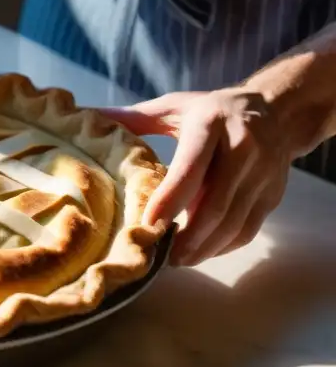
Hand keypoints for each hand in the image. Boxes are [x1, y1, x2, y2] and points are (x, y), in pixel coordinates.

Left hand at [98, 87, 292, 265]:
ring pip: (233, 223)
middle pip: (214, 205)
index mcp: (211, 125)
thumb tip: (89, 117)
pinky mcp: (273, 194)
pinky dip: (223, 246)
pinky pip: (248, 229)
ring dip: (204, 248)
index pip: (190, 170)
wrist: (277, 111)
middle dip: (187, 236)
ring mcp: (262, 173)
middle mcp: (242, 148)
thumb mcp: (175, 107)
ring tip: (178, 259)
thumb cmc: (213, 111)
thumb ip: (135, 117)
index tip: (148, 225)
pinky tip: (201, 252)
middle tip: (162, 256)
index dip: (169, 201)